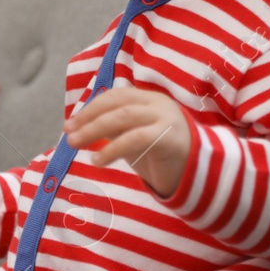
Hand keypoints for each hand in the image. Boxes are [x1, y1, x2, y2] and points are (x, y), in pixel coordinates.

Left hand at [62, 85, 190, 199]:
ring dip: (95, 130)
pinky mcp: (169, 136)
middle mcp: (157, 103)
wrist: (201, 174)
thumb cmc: (162, 155)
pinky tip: (98, 160)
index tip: (70, 124)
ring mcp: (165, 118)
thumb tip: (80, 129)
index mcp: (148, 99)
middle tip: (68, 135)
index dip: (90, 109)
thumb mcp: (134, 137)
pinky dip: (112, 148)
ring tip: (77, 145)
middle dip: (88, 119)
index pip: (114, 97)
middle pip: (116, 105)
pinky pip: (135, 138)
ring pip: (123, 117)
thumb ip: (114, 129)